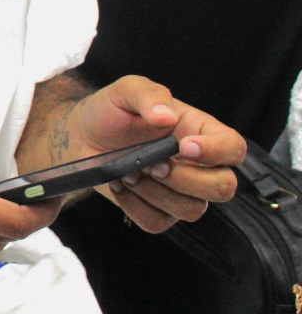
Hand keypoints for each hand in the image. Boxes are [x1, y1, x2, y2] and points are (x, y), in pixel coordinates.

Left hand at [64, 76, 245, 231]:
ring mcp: (181, 192)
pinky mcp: (159, 211)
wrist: (80, 135)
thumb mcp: (125, 90)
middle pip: (223, 187)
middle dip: (186, 180)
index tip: (184, 146)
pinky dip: (135, 206)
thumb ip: (148, 95)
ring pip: (193, 210)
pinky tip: (119, 184)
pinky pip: (158, 223)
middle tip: (151, 164)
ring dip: (156, 193)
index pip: (234, 148)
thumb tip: (165, 115)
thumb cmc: (109, 110)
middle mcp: (198, 165)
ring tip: (127, 171)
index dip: (218, 152)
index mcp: (200, 132)